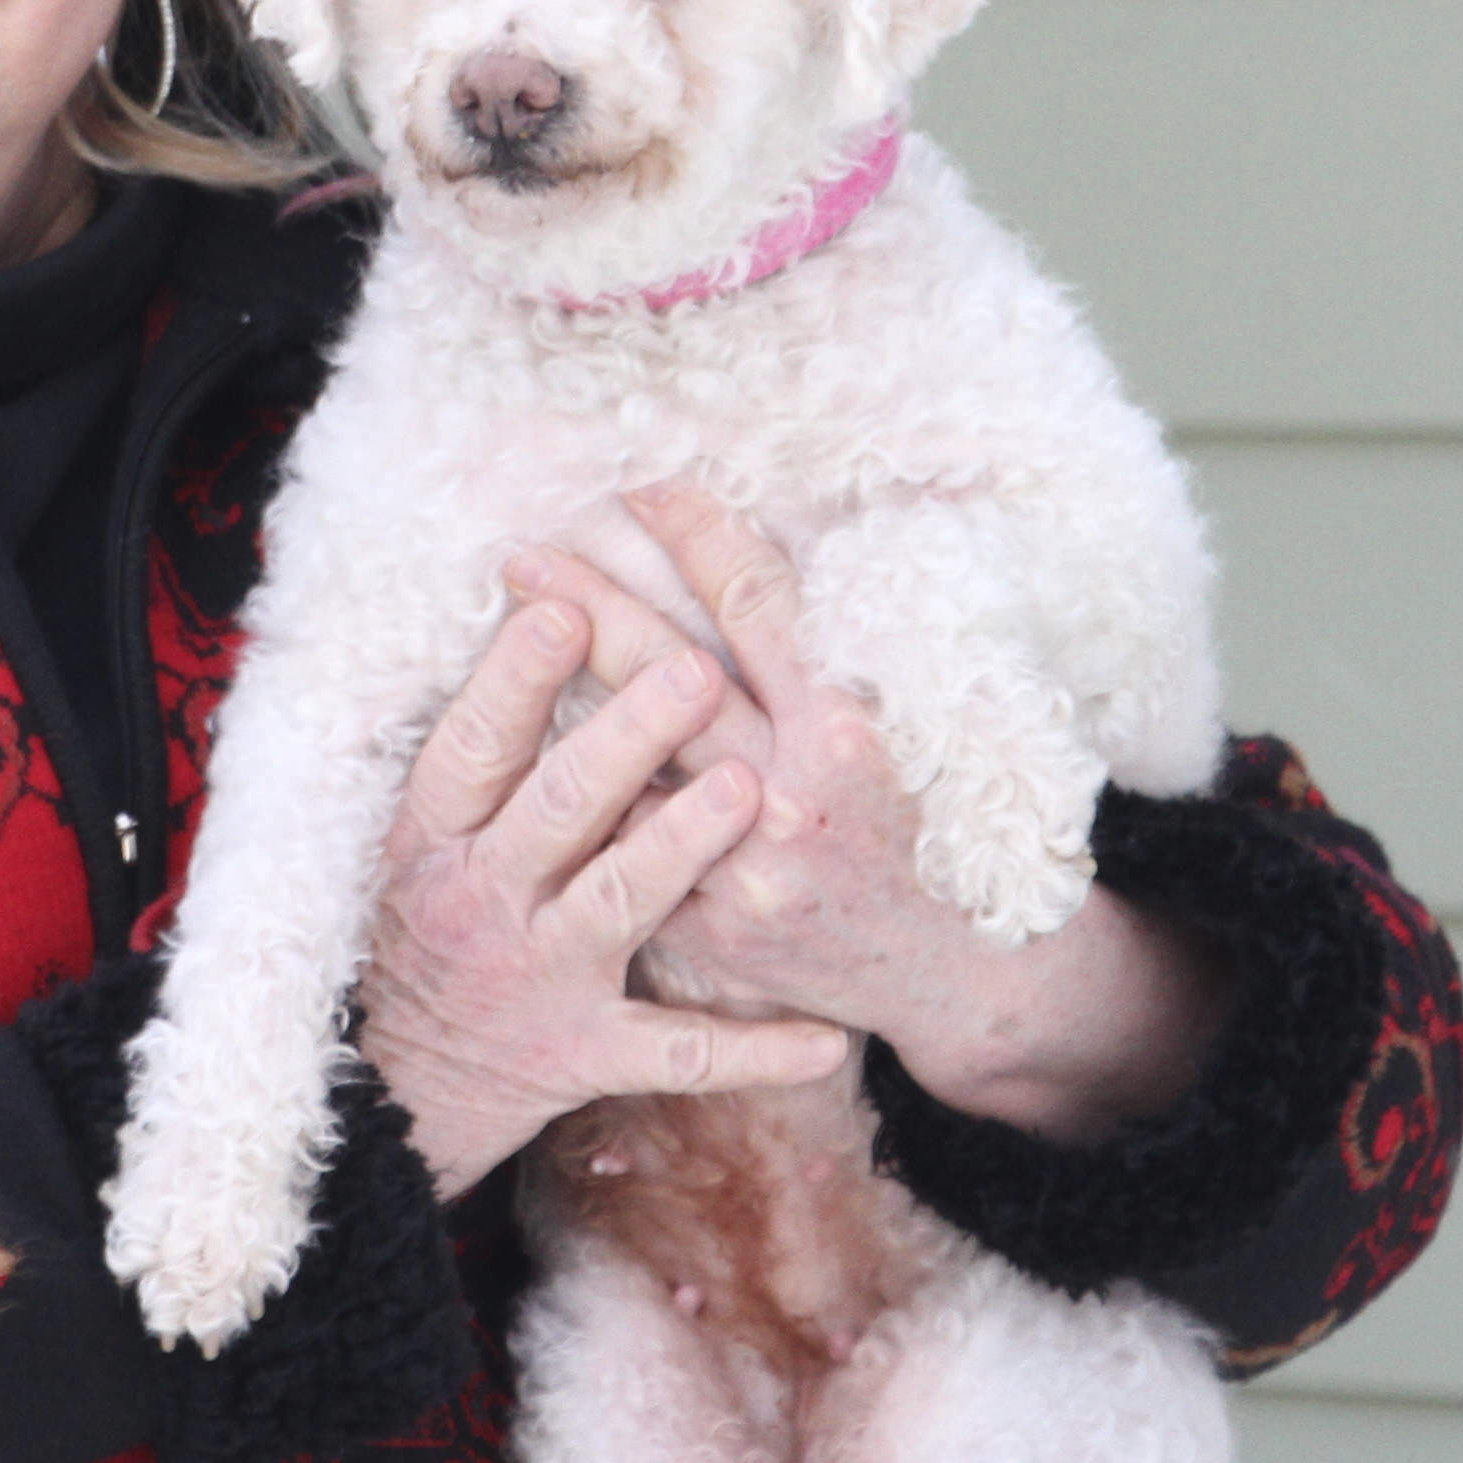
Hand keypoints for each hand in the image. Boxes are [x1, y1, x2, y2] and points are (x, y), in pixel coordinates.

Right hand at [356, 585, 851, 1199]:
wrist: (408, 1081)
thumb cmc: (435, 917)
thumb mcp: (429, 836)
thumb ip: (488, 750)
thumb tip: (557, 608)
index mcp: (439, 837)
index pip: (475, 745)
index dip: (515, 678)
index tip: (564, 608)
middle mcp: (484, 900)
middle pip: (558, 808)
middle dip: (627, 738)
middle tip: (693, 672)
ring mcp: (540, 977)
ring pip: (618, 905)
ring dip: (680, 846)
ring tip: (745, 787)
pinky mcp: (587, 1054)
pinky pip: (681, 1053)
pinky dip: (754, 1052)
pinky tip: (826, 1040)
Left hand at [513, 483, 1221, 1142]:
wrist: (959, 975)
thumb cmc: (936, 828)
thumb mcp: (912, 729)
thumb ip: (836, 657)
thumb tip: (773, 556)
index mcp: (845, 731)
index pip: (755, 605)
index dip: (696, 535)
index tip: (644, 486)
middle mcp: (787, 797)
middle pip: (661, 676)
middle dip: (587, 604)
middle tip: (525, 554)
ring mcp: (739, 871)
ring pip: (622, 772)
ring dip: (556, 707)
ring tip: (504, 655)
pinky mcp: (708, 933)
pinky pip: (620, 857)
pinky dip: (586, 809)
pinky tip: (530, 771)